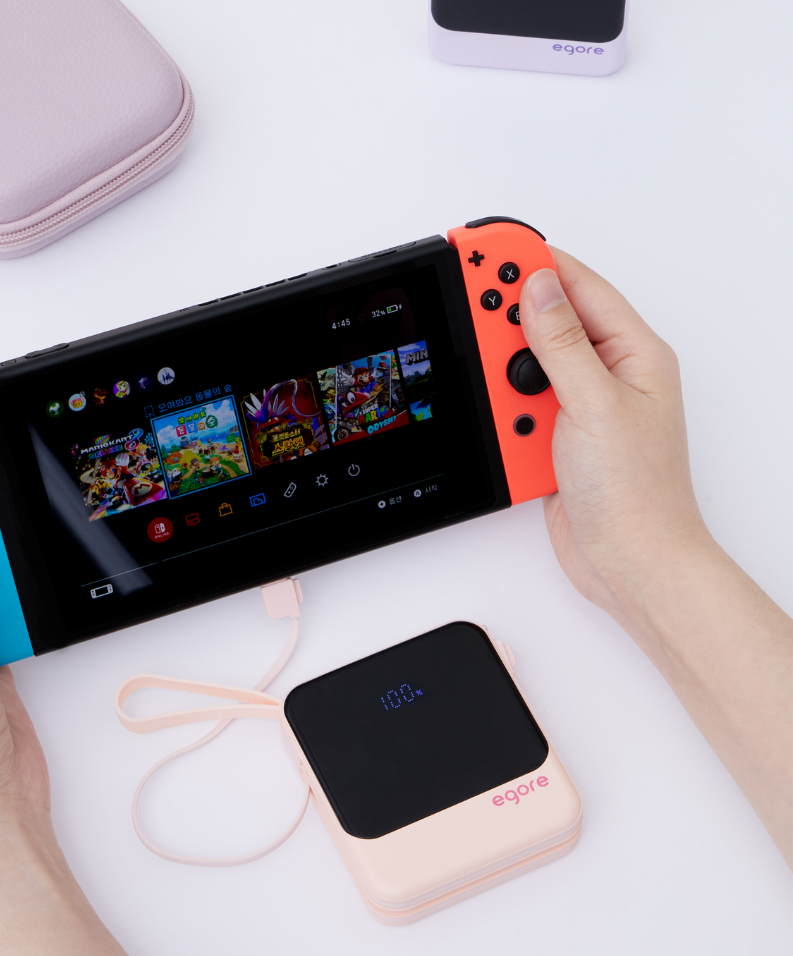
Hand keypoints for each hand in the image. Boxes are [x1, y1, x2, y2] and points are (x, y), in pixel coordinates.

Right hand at [519, 252, 792, 866]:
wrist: (628, 561)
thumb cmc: (637, 491)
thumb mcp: (596, 403)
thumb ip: (563, 343)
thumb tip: (537, 289)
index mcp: (632, 352)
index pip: (575, 286)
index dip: (527, 263)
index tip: (486, 249)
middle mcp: (605, 375)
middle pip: (541, 324)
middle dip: (503, 318)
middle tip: (463, 296)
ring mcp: (576, 407)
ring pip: (519, 369)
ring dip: (500, 379)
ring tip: (489, 385)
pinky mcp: (551, 437)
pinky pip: (513, 410)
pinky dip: (501, 416)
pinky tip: (501, 423)